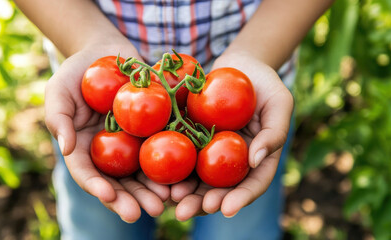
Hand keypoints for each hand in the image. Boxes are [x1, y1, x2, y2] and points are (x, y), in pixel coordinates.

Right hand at [45, 44, 169, 221]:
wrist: (106, 52)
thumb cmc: (76, 71)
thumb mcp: (58, 91)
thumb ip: (58, 119)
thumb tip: (67, 149)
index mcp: (85, 148)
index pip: (89, 174)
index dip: (98, 187)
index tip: (109, 196)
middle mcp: (110, 151)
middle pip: (121, 181)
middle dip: (134, 198)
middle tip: (149, 210)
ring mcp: (133, 142)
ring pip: (144, 171)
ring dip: (156, 188)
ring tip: (169, 200)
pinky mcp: (154, 129)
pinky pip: (165, 147)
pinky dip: (174, 162)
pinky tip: (185, 174)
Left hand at [171, 53, 293, 220]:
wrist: (238, 66)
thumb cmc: (265, 82)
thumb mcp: (279, 102)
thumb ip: (274, 132)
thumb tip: (256, 161)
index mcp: (257, 158)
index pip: (252, 184)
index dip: (240, 199)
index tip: (226, 209)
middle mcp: (233, 160)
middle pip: (220, 188)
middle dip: (203, 203)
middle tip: (185, 212)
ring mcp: (211, 150)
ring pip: (197, 177)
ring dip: (183, 192)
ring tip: (169, 199)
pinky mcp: (191, 137)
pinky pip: (180, 154)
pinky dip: (170, 166)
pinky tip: (156, 174)